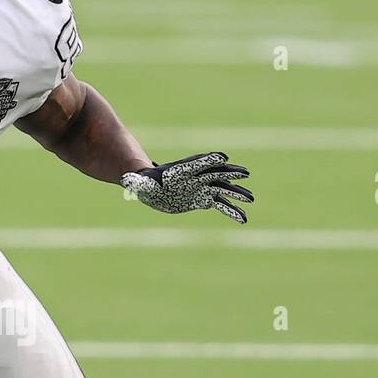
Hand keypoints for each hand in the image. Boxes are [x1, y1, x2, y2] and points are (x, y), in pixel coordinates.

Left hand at [121, 152, 253, 223]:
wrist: (152, 188)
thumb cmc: (144, 183)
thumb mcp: (138, 183)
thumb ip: (136, 181)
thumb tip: (126, 181)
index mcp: (182, 170)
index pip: (198, 162)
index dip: (209, 160)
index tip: (222, 159)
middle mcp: (196, 176)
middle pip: (216, 174)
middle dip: (230, 174)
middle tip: (245, 174)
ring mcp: (202, 187)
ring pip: (223, 190)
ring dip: (236, 194)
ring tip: (250, 200)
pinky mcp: (204, 199)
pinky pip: (221, 205)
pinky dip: (232, 211)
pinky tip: (243, 219)